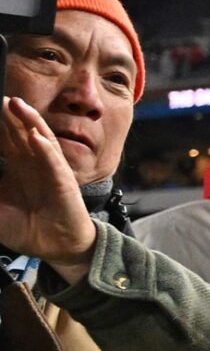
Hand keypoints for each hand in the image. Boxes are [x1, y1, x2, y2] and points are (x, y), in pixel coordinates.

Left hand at [0, 97, 97, 279]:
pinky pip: (54, 162)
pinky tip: (36, 136)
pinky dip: (45, 148)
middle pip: (20, 132)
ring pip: (39, 139)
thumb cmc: (26, 227)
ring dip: (29, 121)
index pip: (5, 139)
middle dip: (8, 114)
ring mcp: (49, 170)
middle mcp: (33, 163)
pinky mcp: (63, 182)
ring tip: (16, 104)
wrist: (56, 247)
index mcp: (17, 167)